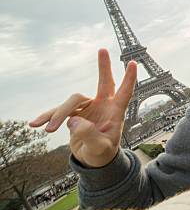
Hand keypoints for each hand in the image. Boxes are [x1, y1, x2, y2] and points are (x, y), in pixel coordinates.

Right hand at [30, 49, 136, 167]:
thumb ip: (89, 135)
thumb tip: (74, 121)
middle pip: (104, 82)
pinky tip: (36, 124)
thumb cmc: (102, 154)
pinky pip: (59, 111)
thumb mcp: (99, 148)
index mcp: (115, 112)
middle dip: (103, 66)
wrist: (92, 160)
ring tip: (48, 130)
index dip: (129, 79)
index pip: (124, 93)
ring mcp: (89, 107)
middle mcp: (103, 105)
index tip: (133, 63)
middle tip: (102, 49)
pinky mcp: (74, 113)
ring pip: (72, 102)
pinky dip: (48, 117)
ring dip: (58, 114)